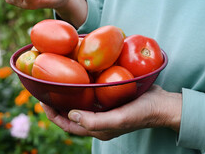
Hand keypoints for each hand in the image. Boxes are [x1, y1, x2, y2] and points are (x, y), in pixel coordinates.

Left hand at [41, 85, 181, 140]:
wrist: (162, 104)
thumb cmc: (141, 113)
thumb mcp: (119, 119)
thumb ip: (95, 121)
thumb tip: (70, 114)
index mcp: (96, 128)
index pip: (67, 124)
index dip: (53, 114)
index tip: (42, 101)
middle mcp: (97, 119)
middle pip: (69, 113)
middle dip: (56, 103)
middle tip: (45, 88)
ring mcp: (102, 109)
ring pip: (78, 102)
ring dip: (67, 94)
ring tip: (56, 81)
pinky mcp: (108, 98)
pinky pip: (89, 94)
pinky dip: (80, 87)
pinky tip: (76, 75)